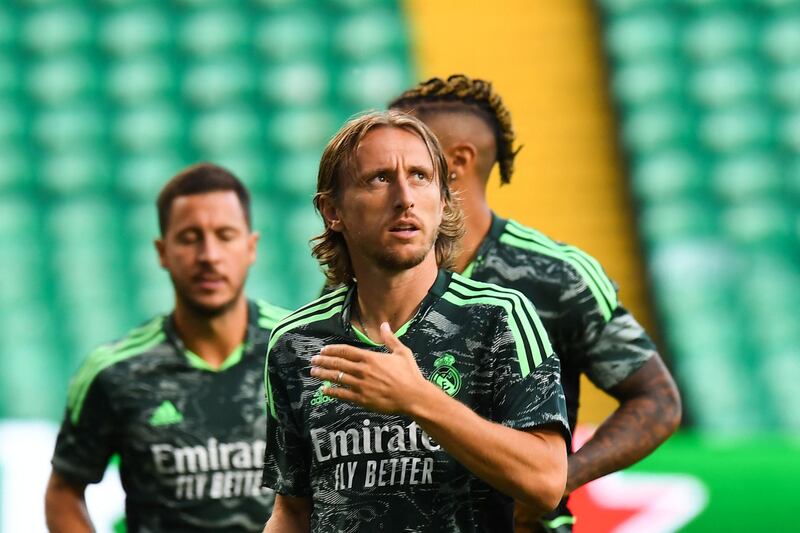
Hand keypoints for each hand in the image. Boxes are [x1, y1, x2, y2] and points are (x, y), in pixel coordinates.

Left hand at [310, 322, 431, 414]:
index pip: (346, 351)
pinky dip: (332, 391)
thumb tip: (384, 324)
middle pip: (337, 363)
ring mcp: (361, 385)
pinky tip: (324, 390)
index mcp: (370, 358)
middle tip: (313, 360)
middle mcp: (363, 370)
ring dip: (323, 374)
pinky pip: (342, 394)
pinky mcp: (362, 399)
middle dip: (323, 361)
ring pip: (337, 378)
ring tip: (313, 372)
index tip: (323, 350)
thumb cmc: (410, 374)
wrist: (414, 397)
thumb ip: (390, 338)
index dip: (332, 350)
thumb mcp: (402, 352)